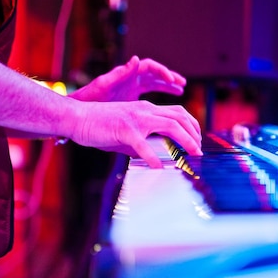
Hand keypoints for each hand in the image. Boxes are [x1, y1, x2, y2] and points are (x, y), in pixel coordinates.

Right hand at [68, 98, 201, 167]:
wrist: (78, 118)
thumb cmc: (100, 126)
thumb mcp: (126, 134)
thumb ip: (141, 143)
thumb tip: (154, 159)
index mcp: (146, 109)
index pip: (177, 112)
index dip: (191, 125)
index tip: (197, 140)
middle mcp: (145, 110)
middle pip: (179, 117)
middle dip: (194, 133)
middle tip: (199, 150)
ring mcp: (136, 118)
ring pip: (170, 125)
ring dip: (185, 140)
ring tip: (192, 154)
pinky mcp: (124, 130)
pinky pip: (143, 144)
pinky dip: (154, 157)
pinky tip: (159, 168)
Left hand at [70, 55, 186, 101]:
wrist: (79, 113)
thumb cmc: (89, 98)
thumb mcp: (104, 85)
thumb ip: (120, 73)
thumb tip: (135, 59)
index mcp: (126, 74)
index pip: (149, 67)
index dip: (162, 72)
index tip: (171, 79)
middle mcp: (130, 79)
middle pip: (154, 74)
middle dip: (169, 77)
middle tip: (182, 84)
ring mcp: (131, 88)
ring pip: (154, 83)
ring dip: (167, 86)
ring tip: (181, 90)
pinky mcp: (130, 99)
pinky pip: (149, 95)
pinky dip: (158, 98)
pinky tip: (166, 105)